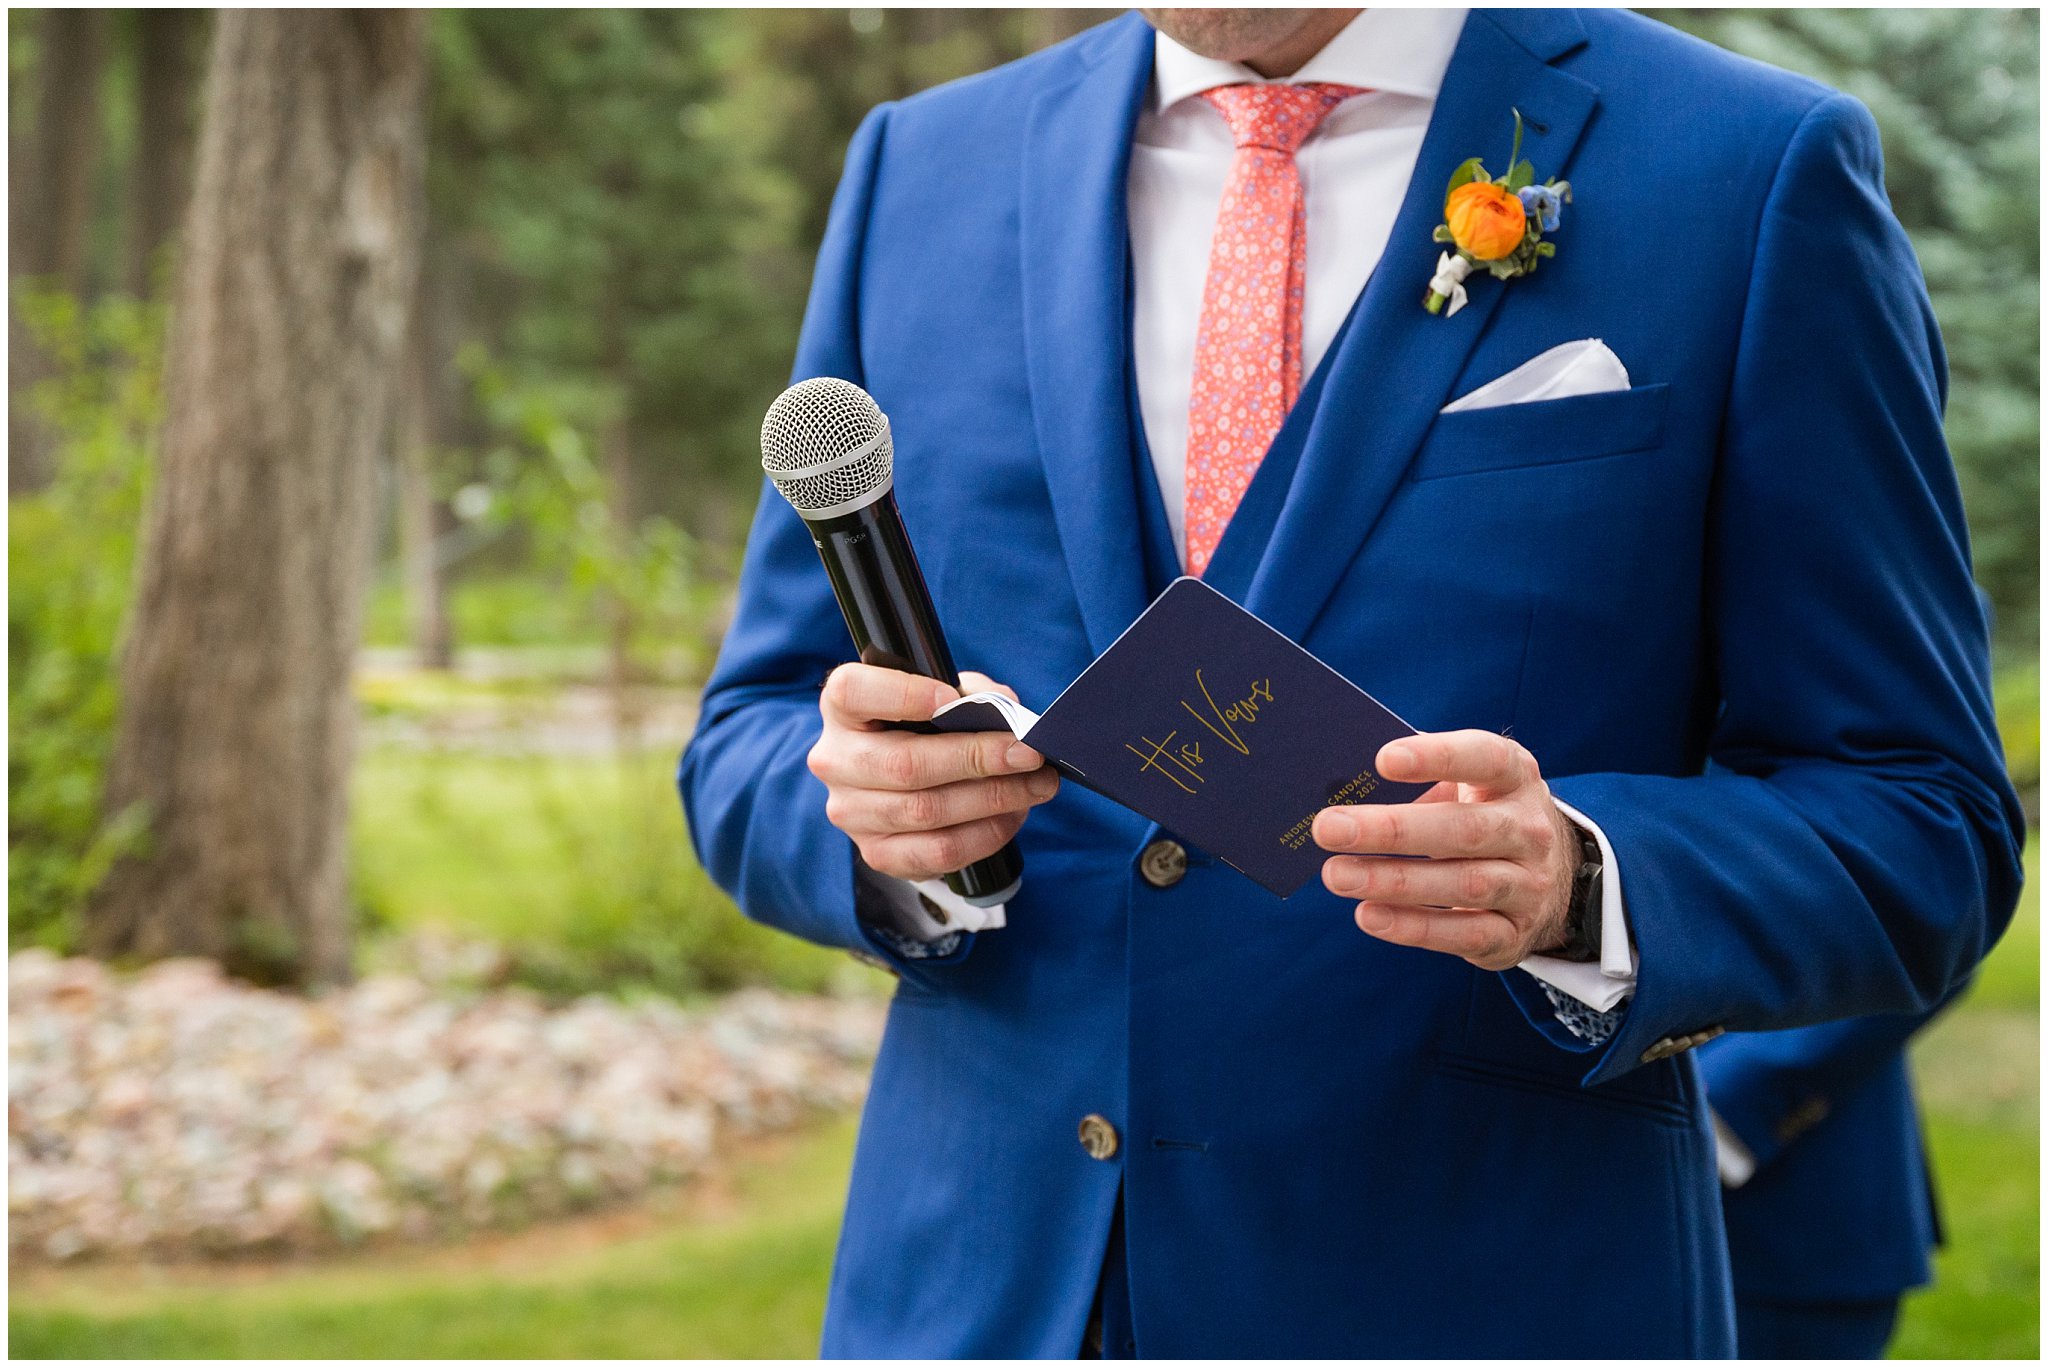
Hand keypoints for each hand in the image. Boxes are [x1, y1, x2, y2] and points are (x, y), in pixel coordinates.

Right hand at [808, 663, 1057, 882]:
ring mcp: (851, 813)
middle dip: (977, 758)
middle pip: (905, 764)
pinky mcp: (877, 853)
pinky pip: (937, 851)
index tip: (949, 697)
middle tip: (1028, 753)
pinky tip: (1011, 816)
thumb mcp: (943, 695)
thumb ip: (972, 694)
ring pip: (926, 811)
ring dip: (993, 799)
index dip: (901, 694)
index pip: (852, 692)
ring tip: (1035, 786)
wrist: (908, 780)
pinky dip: (985, 834)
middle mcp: (835, 761)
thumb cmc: (926, 726)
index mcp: (843, 709)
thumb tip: (1008, 714)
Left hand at [1311, 730, 1578, 970]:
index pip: (1485, 758)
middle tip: (1328, 828)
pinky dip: (1414, 927)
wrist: (1547, 878)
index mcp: (1515, 777)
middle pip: (1465, 829)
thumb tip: (1343, 787)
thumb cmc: (1479, 814)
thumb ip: (1418, 781)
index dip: (1437, 757)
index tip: (1383, 759)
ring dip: (1393, 881)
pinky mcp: (1514, 934)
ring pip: (1463, 884)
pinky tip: (1369, 915)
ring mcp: (1528, 885)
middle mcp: (1529, 830)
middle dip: (1392, 830)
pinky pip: (1463, 933)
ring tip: (1336, 875)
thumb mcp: (1465, 786)